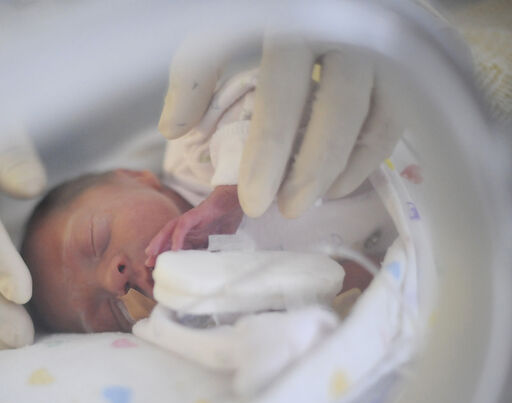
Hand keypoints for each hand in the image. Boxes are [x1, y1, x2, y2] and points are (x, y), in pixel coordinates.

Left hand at [145, 185, 241, 266]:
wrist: (236, 202)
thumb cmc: (228, 220)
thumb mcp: (220, 243)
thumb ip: (213, 254)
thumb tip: (211, 272)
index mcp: (193, 235)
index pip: (176, 247)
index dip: (167, 258)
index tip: (159, 269)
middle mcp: (188, 228)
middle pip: (168, 239)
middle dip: (158, 251)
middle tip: (148, 264)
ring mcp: (190, 220)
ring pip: (170, 230)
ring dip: (160, 241)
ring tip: (151, 254)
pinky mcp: (195, 214)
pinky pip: (183, 225)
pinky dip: (177, 236)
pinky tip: (175, 248)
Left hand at [159, 33, 403, 217]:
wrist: (321, 0)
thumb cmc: (261, 11)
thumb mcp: (220, 25)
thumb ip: (196, 72)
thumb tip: (174, 128)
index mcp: (295, 20)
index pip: (281, 92)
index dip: (266, 151)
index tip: (252, 201)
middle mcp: (345, 30)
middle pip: (336, 109)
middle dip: (308, 170)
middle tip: (282, 211)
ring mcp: (378, 46)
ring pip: (369, 116)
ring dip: (338, 168)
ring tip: (303, 203)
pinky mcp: (398, 66)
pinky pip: (392, 118)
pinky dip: (367, 157)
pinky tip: (338, 185)